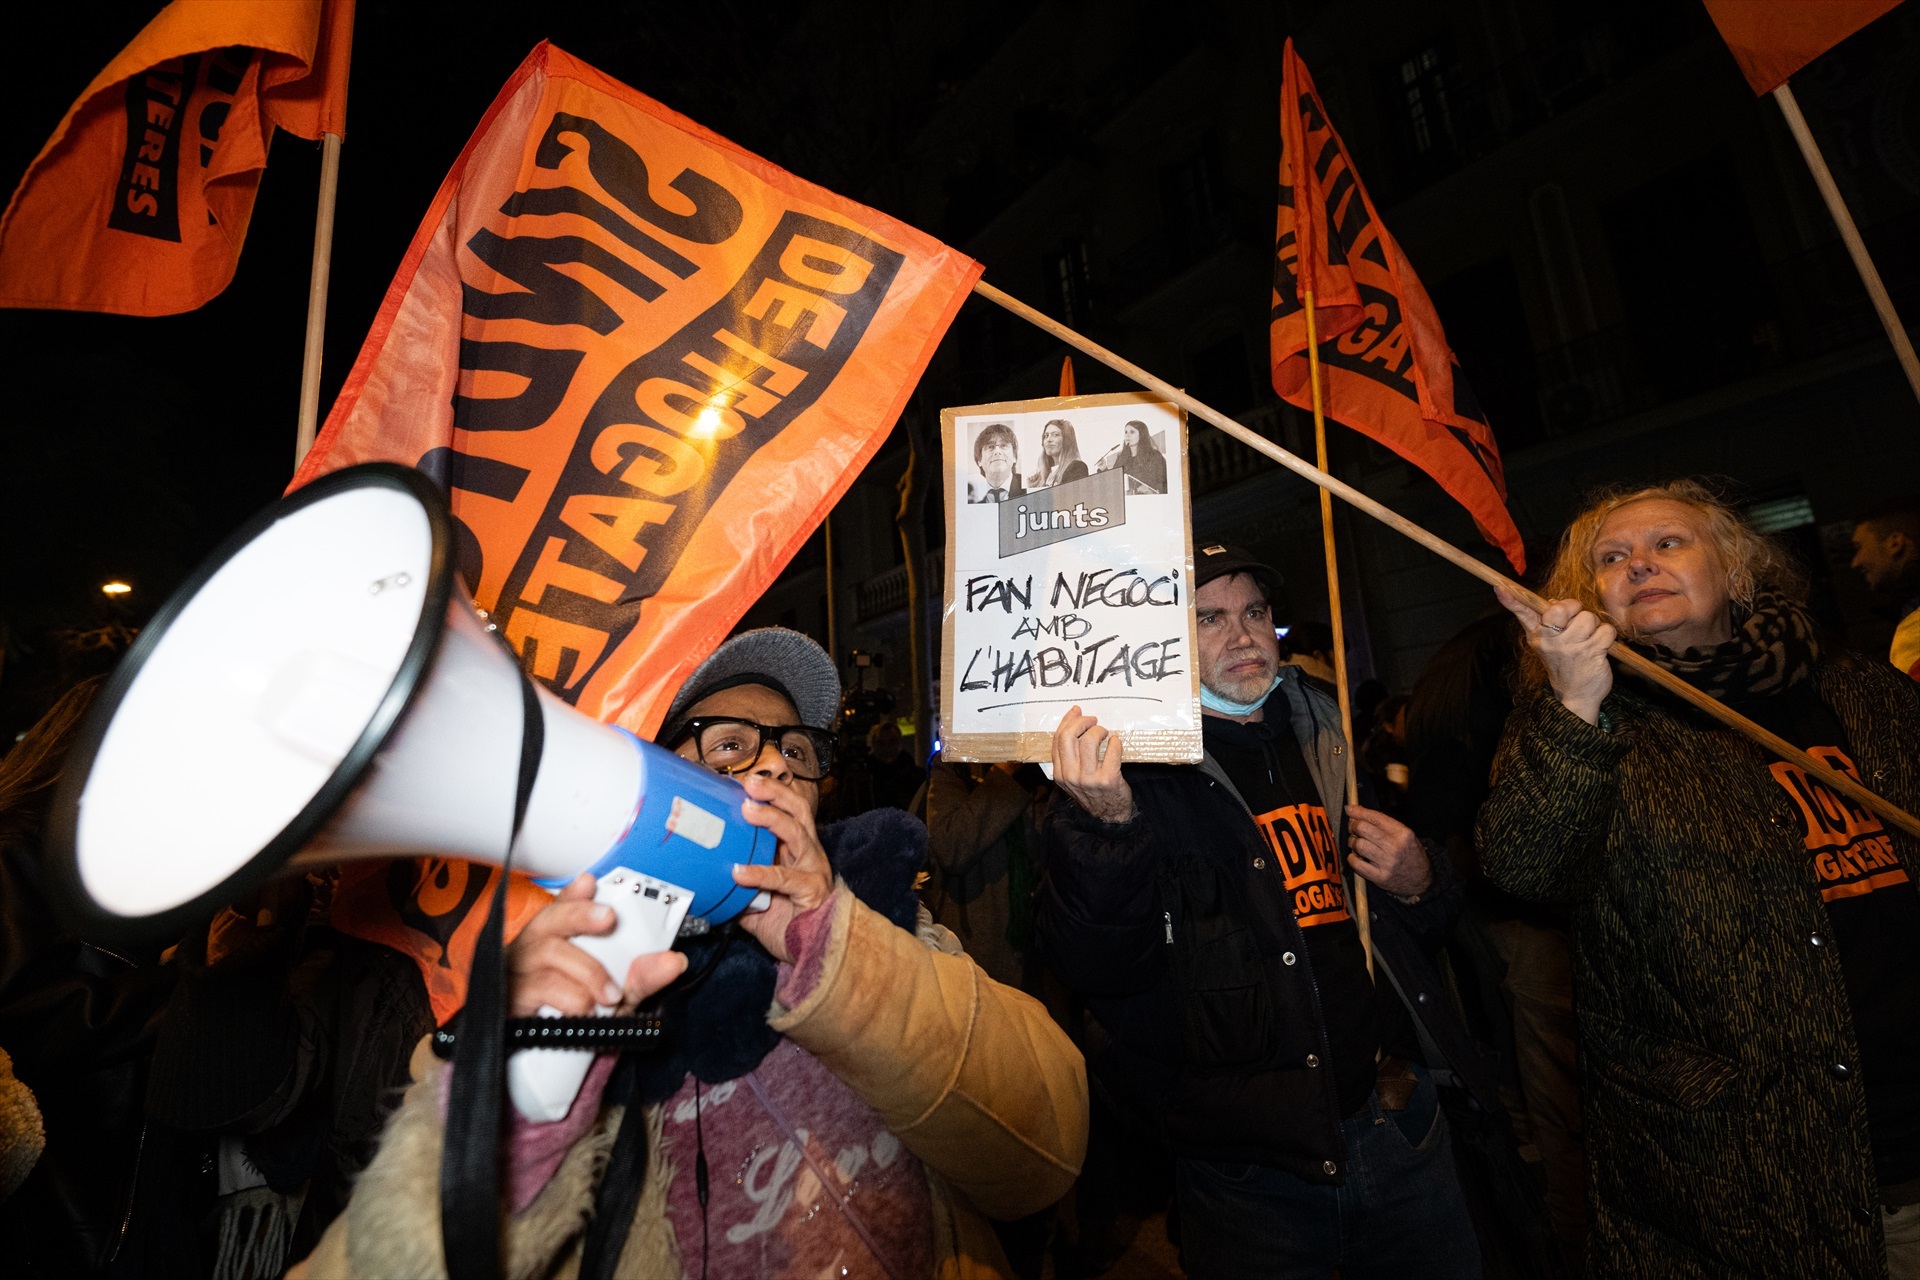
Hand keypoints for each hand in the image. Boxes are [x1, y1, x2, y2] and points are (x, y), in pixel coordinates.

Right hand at [506, 873, 687, 1016]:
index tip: (590, 883)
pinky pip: (542, 987)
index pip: (562, 908)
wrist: (543, 1063)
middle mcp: (532, 951)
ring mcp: (518, 972)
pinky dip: (572, 999)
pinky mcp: (511, 998)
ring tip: (610, 995)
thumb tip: (673, 961)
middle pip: (549, 918)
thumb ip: (641, 977)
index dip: (575, 894)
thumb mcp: (615, 997)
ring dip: (589, 971)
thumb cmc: (574, 1018)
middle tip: (609, 918)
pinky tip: (585, 1011)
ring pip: (550, 951)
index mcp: (555, 942)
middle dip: (581, 913)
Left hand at [731, 777, 835, 962]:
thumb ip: (734, 886)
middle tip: (749, 784)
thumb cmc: (787, 923)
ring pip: (797, 833)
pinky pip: (785, 877)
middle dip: (775, 792)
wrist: (811, 954)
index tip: (740, 782)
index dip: (767, 794)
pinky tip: (740, 872)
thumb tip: (701, 880)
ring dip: (772, 818)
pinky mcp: (812, 890)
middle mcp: (807, 853)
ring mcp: (813, 869)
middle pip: (798, 810)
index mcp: (795, 849)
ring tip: (748, 810)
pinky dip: (761, 872)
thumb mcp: (754, 899)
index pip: (786, 810)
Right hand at [1051, 706, 1132, 822]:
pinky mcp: (1107, 779)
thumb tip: (1073, 722)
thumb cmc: (1093, 792)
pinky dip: (1115, 743)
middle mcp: (1071, 776)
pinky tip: (1116, 743)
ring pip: (1089, 741)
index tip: (1077, 712)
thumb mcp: (1074, 777)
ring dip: (1100, 731)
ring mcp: (1088, 779)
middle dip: (1082, 722)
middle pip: (1068, 737)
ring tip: (1105, 733)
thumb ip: (1070, 755)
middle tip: (1093, 721)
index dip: (1068, 721)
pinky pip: (1111, 751)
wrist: (1109, 816)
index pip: (1058, 740)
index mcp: (1060, 773)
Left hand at [1345, 805, 1432, 897]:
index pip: (1375, 817)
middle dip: (1353, 826)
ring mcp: (1387, 863)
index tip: (1350, 809)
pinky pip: (1356, 863)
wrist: (1420, 880)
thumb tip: (1358, 810)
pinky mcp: (1380, 877)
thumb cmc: (1409, 854)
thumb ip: (1383, 823)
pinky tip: (1356, 856)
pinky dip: (1351, 858)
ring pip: (1358, 845)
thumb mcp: (1404, 835)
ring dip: (1352, 842)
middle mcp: (1395, 847)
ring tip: (1356, 843)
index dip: (1359, 812)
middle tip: (1353, 828)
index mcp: (1403, 833)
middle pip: (1363, 829)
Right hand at [1493, 584, 1615, 724]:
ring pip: (1589, 617)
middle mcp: (1551, 640)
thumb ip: (1546, 622)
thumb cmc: (1564, 664)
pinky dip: (1607, 637)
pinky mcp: (1591, 652)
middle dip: (1576, 609)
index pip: (1523, 613)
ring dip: (1594, 627)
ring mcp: (1571, 647)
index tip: (1500, 587)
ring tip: (1587, 640)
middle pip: (1564, 607)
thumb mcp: (1547, 645)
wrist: (1575, 695)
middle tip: (1575, 624)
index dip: (1511, 599)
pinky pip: (1606, 630)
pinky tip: (1599, 648)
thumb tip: (1553, 600)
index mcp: (1538, 636)